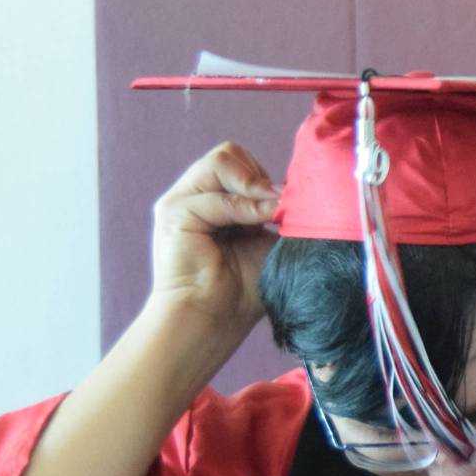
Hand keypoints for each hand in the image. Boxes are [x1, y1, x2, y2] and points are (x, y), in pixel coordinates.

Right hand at [149, 141, 280, 333]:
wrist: (212, 322)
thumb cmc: (241, 290)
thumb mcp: (269, 243)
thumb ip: (280, 214)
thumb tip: (302, 191)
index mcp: (213, 200)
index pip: (239, 161)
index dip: (265, 178)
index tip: (287, 204)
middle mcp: (194, 195)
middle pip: (229, 154)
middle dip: (259, 176)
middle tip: (278, 207)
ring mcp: (180, 201)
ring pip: (222, 162)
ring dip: (254, 186)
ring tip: (272, 214)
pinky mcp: (174, 213)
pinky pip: (217, 196)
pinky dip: (245, 207)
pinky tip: (263, 222)